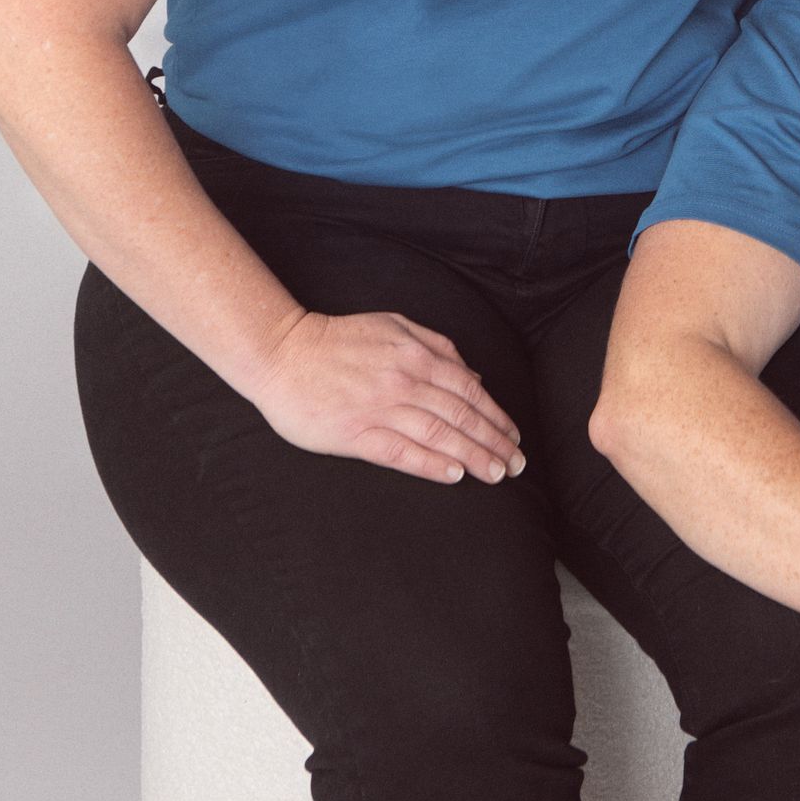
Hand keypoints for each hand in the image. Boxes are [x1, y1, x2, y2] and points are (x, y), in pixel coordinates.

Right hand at [246, 310, 525, 486]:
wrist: (283, 353)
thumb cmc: (339, 339)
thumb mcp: (394, 326)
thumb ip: (437, 346)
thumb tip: (472, 374)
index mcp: (416, 354)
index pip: (469, 391)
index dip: (496, 416)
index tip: (514, 436)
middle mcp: (404, 381)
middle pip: (461, 416)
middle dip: (494, 441)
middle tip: (516, 464)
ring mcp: (380, 409)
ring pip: (439, 436)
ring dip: (473, 456)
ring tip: (496, 474)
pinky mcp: (355, 434)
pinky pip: (402, 453)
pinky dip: (431, 465)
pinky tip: (454, 475)